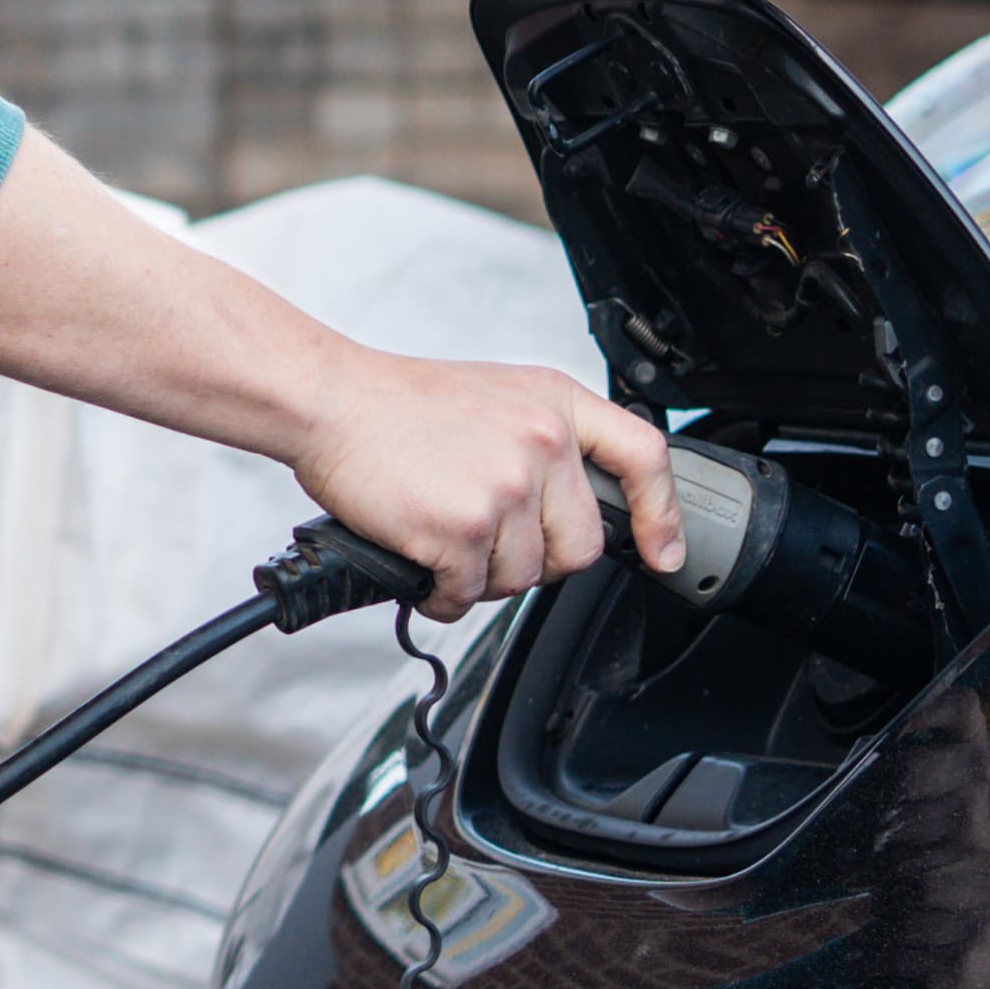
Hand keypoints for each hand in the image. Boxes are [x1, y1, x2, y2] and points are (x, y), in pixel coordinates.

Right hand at [0, 132, 675, 611]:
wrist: (325, 398)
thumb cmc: (395, 403)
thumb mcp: (493, 395)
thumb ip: (543, 440)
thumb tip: (572, 512)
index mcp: (554, 402)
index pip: (644, 456)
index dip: (662, 514)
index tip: (664, 554)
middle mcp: (541, 441)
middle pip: (580, 546)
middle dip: (534, 559)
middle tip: (483, 539)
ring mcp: (504, 486)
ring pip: (522, 577)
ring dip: (479, 576)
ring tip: (438, 538)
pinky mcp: (460, 528)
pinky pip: (469, 592)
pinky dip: (440, 591)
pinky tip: (417, 561)